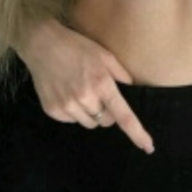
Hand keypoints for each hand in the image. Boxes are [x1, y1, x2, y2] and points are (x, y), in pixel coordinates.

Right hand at [22, 21, 155, 153]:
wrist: (42, 44)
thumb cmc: (77, 46)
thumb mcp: (104, 54)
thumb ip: (121, 73)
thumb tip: (132, 89)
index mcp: (102, 84)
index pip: (124, 116)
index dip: (138, 133)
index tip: (148, 147)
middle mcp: (85, 98)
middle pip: (106, 121)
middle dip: (107, 112)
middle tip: (99, 93)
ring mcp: (67, 106)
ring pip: (89, 123)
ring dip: (91, 113)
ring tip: (81, 91)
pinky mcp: (53, 110)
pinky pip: (72, 121)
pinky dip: (74, 112)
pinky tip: (68, 93)